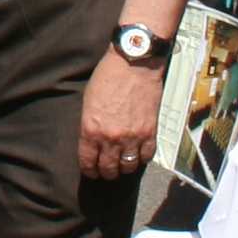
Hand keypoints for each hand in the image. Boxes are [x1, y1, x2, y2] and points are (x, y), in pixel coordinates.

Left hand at [78, 51, 162, 182]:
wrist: (133, 64)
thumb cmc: (108, 77)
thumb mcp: (88, 101)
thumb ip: (89, 124)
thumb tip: (92, 140)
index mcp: (91, 129)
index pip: (88, 161)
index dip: (89, 170)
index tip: (91, 171)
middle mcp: (111, 138)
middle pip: (109, 169)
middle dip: (106, 173)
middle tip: (107, 171)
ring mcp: (132, 137)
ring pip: (128, 166)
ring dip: (124, 168)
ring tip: (123, 164)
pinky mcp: (149, 132)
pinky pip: (146, 156)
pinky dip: (142, 158)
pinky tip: (138, 154)